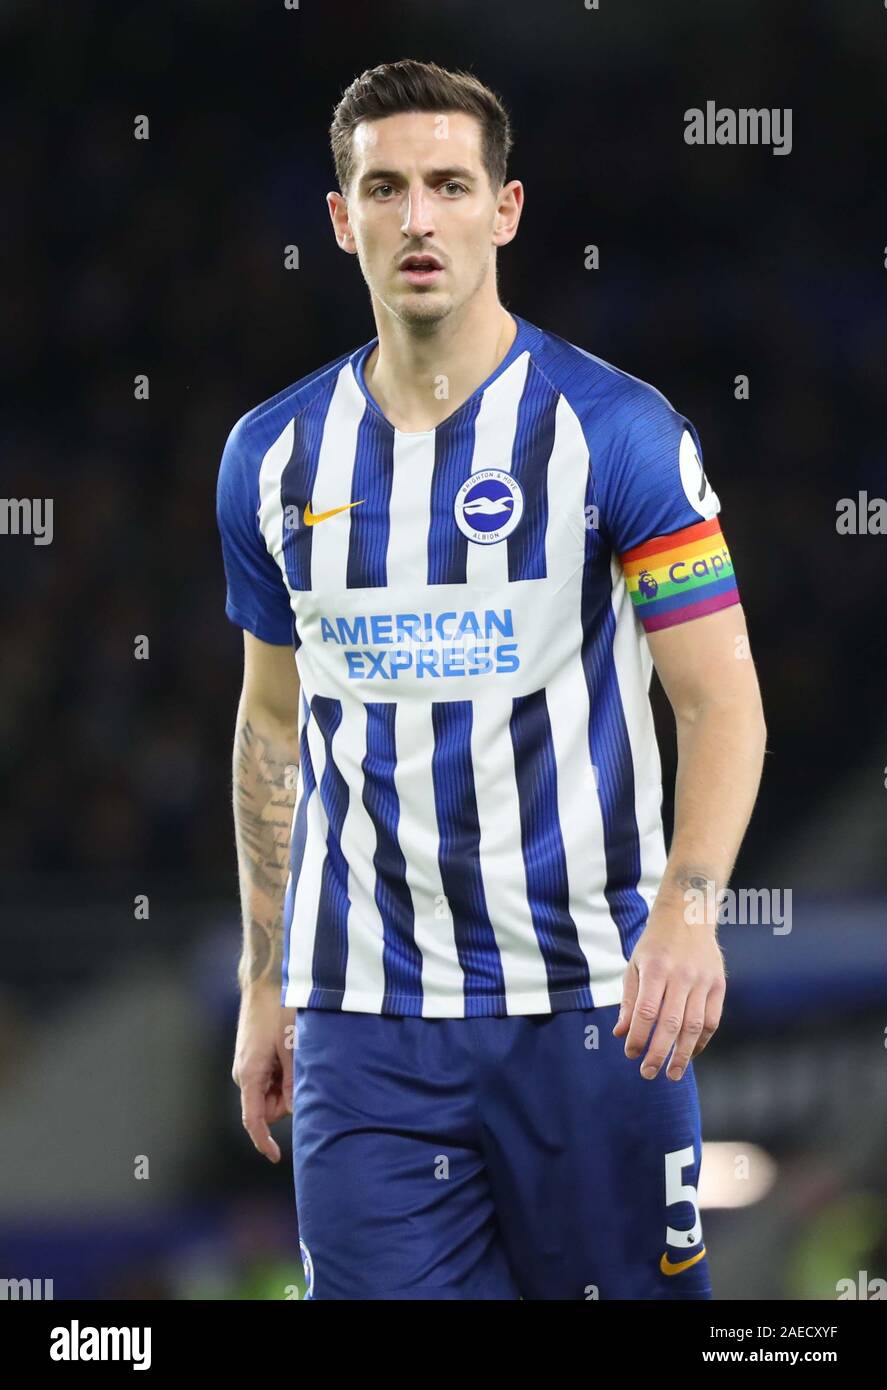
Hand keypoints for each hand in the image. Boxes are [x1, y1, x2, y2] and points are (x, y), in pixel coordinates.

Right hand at [232, 987, 296, 1161]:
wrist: (266, 981)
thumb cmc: (280, 1011)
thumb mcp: (293, 1048)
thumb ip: (294, 1082)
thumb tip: (296, 1110)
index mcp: (249, 1075)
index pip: (253, 1120)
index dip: (264, 1141)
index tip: (276, 1157)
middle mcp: (244, 1074)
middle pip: (268, 1107)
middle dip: (287, 1099)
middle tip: (301, 1068)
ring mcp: (249, 1065)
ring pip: (272, 1092)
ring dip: (287, 1083)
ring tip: (295, 1051)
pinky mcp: (255, 1056)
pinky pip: (271, 1077)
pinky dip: (284, 1072)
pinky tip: (291, 1048)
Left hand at [612, 904, 725, 1080]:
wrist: (688, 916)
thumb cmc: (655, 944)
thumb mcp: (635, 965)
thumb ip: (630, 1001)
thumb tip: (621, 1033)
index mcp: (656, 969)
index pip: (647, 1011)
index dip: (638, 1037)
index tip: (630, 1054)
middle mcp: (682, 975)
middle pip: (671, 1023)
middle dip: (659, 1053)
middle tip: (648, 1073)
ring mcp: (703, 980)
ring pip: (695, 1026)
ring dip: (683, 1054)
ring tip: (672, 1073)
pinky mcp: (719, 985)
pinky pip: (712, 1020)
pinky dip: (702, 1041)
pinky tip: (690, 1054)